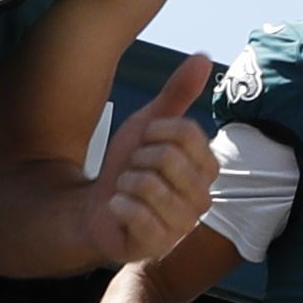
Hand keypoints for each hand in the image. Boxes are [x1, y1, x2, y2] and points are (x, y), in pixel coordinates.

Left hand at [78, 57, 217, 266]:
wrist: (96, 208)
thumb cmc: (128, 168)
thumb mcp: (149, 125)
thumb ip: (178, 94)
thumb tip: (204, 57)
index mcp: (206, 170)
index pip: (187, 133)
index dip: (155, 131)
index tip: (146, 143)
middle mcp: (202, 199)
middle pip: (168, 158)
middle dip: (137, 159)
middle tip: (134, 172)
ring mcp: (182, 226)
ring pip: (149, 184)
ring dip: (126, 182)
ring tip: (127, 191)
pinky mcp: (157, 245)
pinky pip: (134, 211)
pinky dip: (117, 204)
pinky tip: (119, 209)